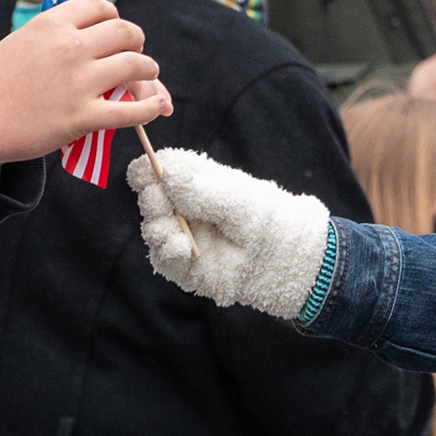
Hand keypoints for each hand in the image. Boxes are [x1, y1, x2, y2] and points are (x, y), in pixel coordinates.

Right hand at [0, 0, 170, 160]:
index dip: (114, 16)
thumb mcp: (20, 42)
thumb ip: (53, 36)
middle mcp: (70, 47)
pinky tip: (155, 107)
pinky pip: (132, 110)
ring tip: (149, 77)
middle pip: (125, 32)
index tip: (114, 28)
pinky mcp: (84, 117)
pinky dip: (150, 107)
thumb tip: (82, 37)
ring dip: (149, 70)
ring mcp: (80, 82)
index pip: (100, 6)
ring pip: (136, 65)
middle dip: (137, 41)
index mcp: (52, 23)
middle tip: (137, 53)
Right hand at [128, 148, 333, 317]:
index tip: (145, 172)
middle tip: (160, 201)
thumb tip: (166, 172)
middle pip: (151, 199)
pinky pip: (165, 260)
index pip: (162, 169)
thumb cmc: (270, 220)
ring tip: (175, 233)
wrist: (291, 261)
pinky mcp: (188, 266)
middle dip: (151, 200)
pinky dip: (169, 253)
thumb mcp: (237, 200)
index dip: (149, 169)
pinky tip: (183, 248)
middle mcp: (186, 207)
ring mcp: (185, 236)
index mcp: (197, 181)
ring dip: (158, 229)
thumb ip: (201, 191)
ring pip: (153, 230)